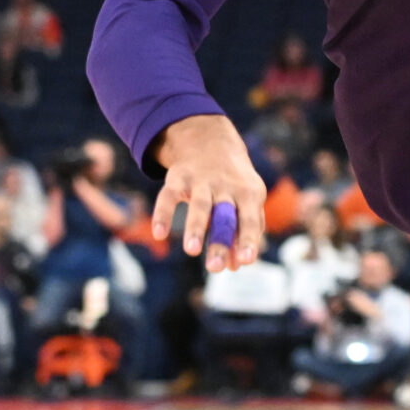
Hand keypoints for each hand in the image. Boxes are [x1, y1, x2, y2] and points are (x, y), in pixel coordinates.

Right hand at [151, 113, 267, 271]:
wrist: (210, 141)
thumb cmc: (233, 184)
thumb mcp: (246, 201)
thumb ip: (243, 232)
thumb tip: (235, 266)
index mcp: (248, 193)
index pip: (250, 220)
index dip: (249, 240)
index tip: (246, 261)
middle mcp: (226, 186)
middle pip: (224, 217)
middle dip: (220, 241)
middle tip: (215, 268)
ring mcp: (201, 181)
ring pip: (199, 205)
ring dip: (195, 228)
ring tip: (191, 251)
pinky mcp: (178, 178)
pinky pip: (169, 196)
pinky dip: (163, 214)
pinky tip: (159, 234)